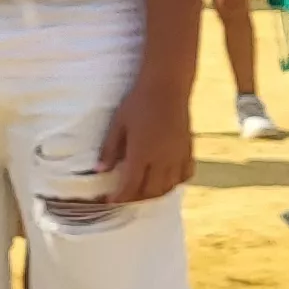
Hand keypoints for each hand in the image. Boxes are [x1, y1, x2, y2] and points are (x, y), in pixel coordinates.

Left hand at [99, 84, 192, 202]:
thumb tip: (99, 171)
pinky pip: (186, 174)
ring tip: (142, 192)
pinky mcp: (188, 149)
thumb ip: (109, 149)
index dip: (119, 197)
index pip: (130, 186)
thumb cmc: (138, 102)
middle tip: (123, 196)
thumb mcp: (118, 124)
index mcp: (142, 154)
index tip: (109, 202)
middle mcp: (162, 159)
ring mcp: (178, 155)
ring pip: (169, 186)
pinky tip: (167, 180)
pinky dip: (176, 182)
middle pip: (150, 191)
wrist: (167, 86)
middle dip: (135, 198)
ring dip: (154, 194)